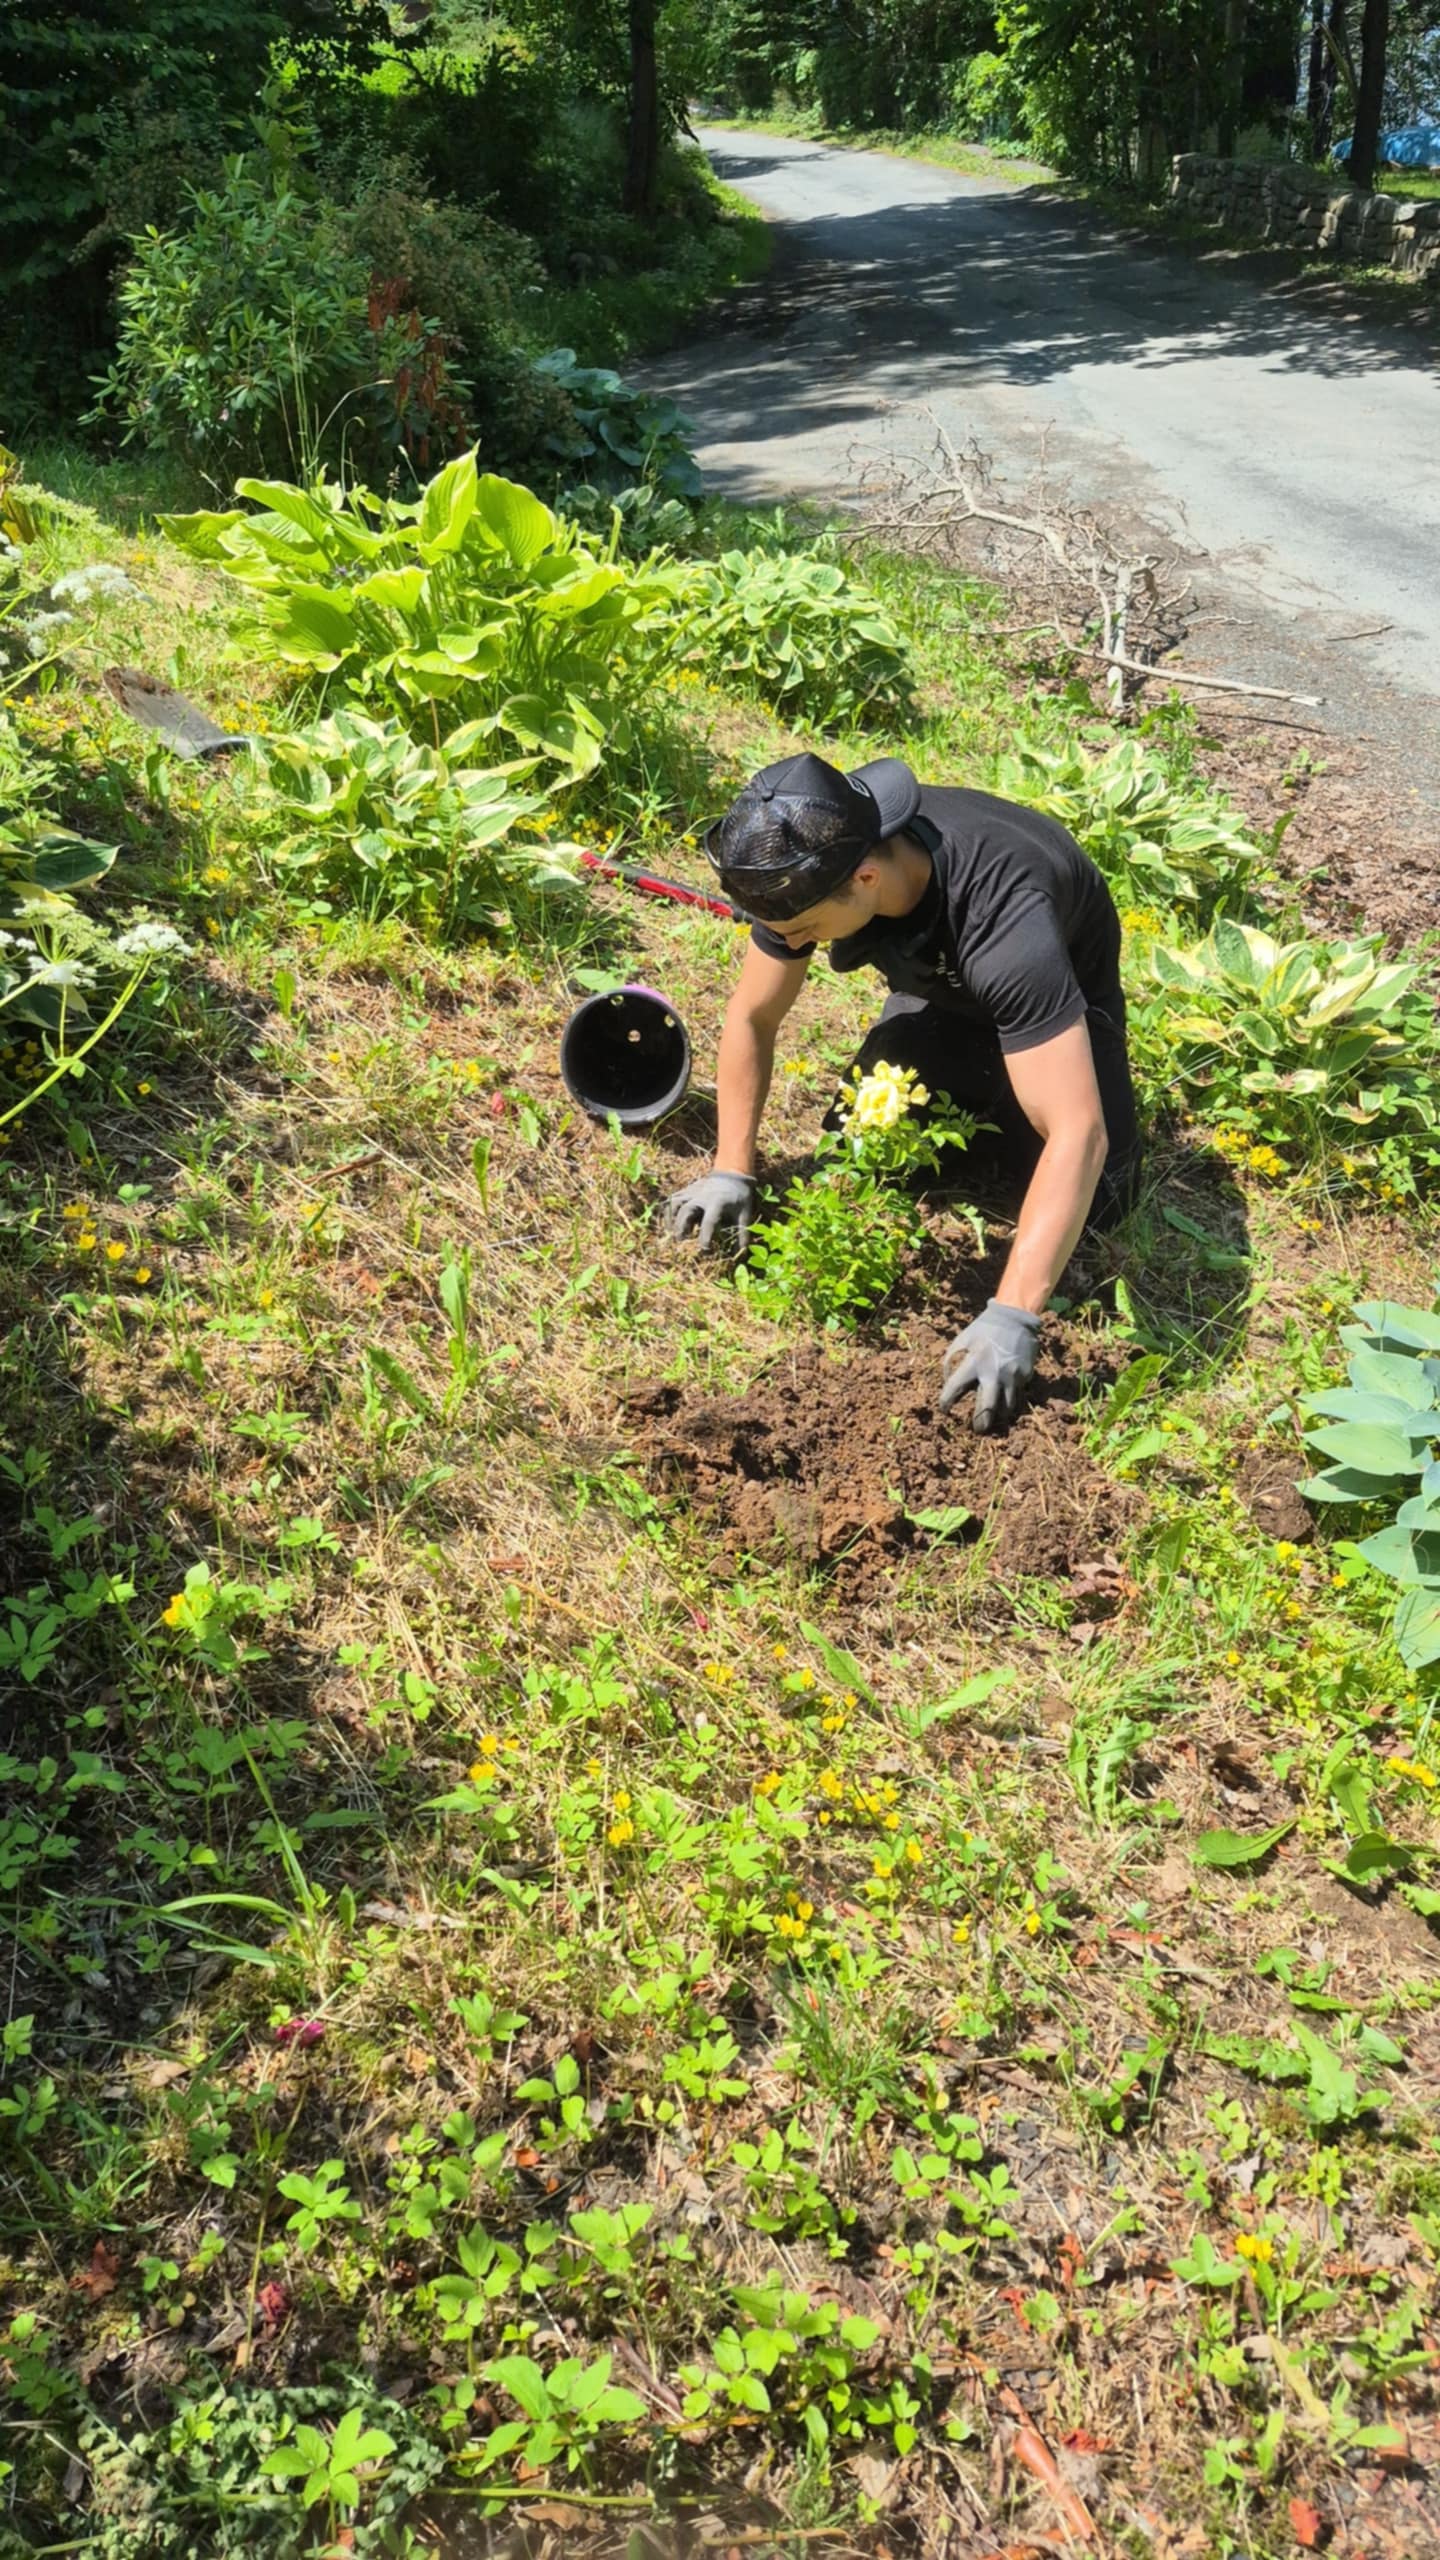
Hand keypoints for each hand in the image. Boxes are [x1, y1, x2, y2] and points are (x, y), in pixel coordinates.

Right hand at [663, 1168, 756, 1251]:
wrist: (732, 1175)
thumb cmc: (739, 1197)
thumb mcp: (745, 1214)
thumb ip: (742, 1233)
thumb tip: (741, 1254)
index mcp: (718, 1202)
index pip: (709, 1221)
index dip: (705, 1237)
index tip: (704, 1250)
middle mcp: (702, 1196)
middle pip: (686, 1210)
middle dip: (681, 1227)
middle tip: (681, 1241)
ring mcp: (692, 1192)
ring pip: (675, 1203)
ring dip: (671, 1218)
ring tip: (672, 1233)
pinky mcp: (686, 1190)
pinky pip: (672, 1199)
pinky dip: (668, 1211)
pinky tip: (669, 1224)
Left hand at [938, 1299, 1039, 1432]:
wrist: (1016, 1317)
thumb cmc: (985, 1328)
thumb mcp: (963, 1339)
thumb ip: (952, 1359)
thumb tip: (947, 1381)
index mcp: (975, 1361)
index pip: (956, 1388)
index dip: (946, 1401)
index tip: (944, 1409)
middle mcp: (995, 1372)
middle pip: (987, 1407)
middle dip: (981, 1422)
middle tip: (977, 1430)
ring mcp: (1013, 1376)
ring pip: (1006, 1406)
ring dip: (998, 1415)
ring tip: (993, 1419)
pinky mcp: (1026, 1376)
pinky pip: (1017, 1395)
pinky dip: (1010, 1401)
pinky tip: (1005, 1403)